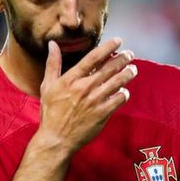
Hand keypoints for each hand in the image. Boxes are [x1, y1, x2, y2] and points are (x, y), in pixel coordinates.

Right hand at [37, 37, 136, 154]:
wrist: (56, 139)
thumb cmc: (50, 113)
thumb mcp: (47, 86)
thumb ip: (52, 64)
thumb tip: (52, 44)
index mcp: (71, 79)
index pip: (93, 58)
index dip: (108, 47)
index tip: (118, 41)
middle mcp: (84, 88)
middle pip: (109, 68)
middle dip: (123, 59)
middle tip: (130, 54)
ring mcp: (95, 101)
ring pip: (118, 82)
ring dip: (128, 73)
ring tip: (132, 69)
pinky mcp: (102, 114)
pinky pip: (119, 99)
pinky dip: (124, 93)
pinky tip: (125, 91)